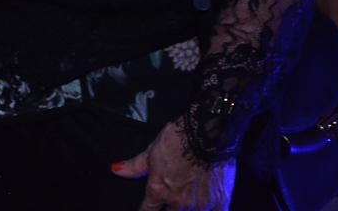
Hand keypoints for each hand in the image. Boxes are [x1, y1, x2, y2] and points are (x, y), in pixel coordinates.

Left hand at [113, 119, 232, 210]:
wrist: (205, 133)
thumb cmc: (177, 140)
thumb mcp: (150, 152)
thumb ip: (134, 166)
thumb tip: (116, 170)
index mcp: (159, 191)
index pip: (148, 210)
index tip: (145, 210)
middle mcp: (179, 202)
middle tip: (167, 205)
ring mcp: (201, 204)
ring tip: (185, 205)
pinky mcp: (220, 201)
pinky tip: (206, 209)